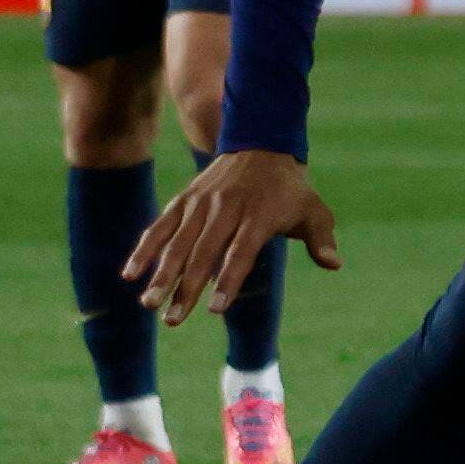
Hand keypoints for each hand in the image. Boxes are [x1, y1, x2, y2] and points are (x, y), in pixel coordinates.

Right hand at [134, 146, 333, 327]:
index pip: (240, 253)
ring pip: (177, 243)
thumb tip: (334, 263)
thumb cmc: (289, 189)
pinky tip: (130, 274)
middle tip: (173, 320)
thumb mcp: (313, 209)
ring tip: (148, 304)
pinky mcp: (184, 200)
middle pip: (203, 253)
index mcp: (257, 215)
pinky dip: (145, 248)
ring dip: (161, 274)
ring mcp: (201, 204)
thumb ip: (322, 238)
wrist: (261, 143)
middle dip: (186, 288)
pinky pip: (161, 226)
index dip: (228, 281)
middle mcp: (226, 209)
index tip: (215, 310)